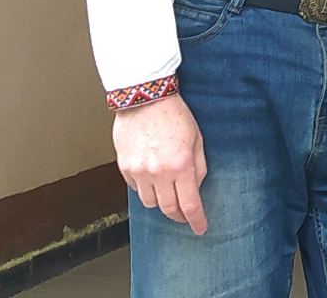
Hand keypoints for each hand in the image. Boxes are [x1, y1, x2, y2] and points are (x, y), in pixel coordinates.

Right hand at [112, 94, 208, 234]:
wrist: (145, 99)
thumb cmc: (175, 115)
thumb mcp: (197, 139)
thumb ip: (198, 166)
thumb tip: (195, 187)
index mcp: (181, 165)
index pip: (189, 204)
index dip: (196, 220)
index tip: (200, 228)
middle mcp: (159, 173)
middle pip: (168, 209)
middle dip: (179, 217)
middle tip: (186, 216)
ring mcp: (139, 172)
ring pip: (150, 203)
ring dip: (161, 202)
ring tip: (168, 192)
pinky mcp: (125, 168)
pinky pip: (136, 189)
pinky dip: (146, 189)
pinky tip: (152, 177)